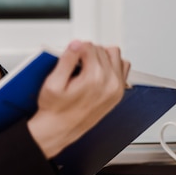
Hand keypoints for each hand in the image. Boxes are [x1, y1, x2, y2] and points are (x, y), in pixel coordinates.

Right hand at [27, 40, 130, 158]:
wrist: (59, 129)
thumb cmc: (55, 110)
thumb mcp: (53, 83)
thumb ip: (66, 60)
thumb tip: (76, 44)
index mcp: (94, 78)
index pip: (89, 46)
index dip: (75, 48)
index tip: (69, 55)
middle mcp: (110, 83)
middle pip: (101, 49)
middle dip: (86, 52)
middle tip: (74, 63)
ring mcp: (116, 88)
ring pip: (114, 55)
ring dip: (101, 56)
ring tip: (87, 65)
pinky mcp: (118, 93)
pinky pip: (122, 68)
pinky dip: (111, 65)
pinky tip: (98, 71)